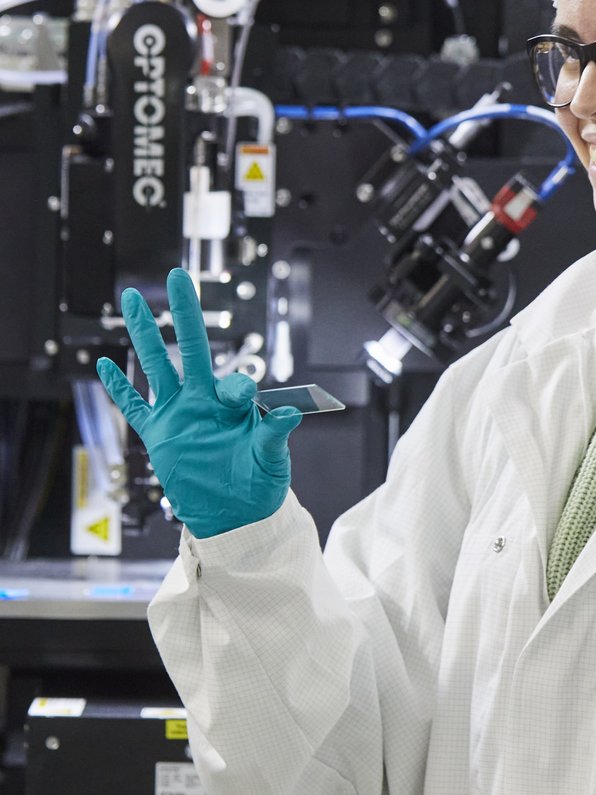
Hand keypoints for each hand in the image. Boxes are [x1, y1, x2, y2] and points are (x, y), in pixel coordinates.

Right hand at [96, 267, 301, 538]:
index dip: (236, 385)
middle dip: (185, 314)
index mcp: (235, 407)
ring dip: (145, 334)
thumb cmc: (259, 484)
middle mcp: (205, 402)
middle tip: (179, 278)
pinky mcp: (159, 436)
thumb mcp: (270, 460)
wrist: (236, 516)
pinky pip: (135, 408)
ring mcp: (179, 415)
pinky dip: (119, 389)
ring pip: (156, 366)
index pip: (232, 381)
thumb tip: (291, 413)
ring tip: (134, 301)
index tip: (239, 395)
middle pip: (191, 349)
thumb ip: (274, 435)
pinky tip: (105, 365)